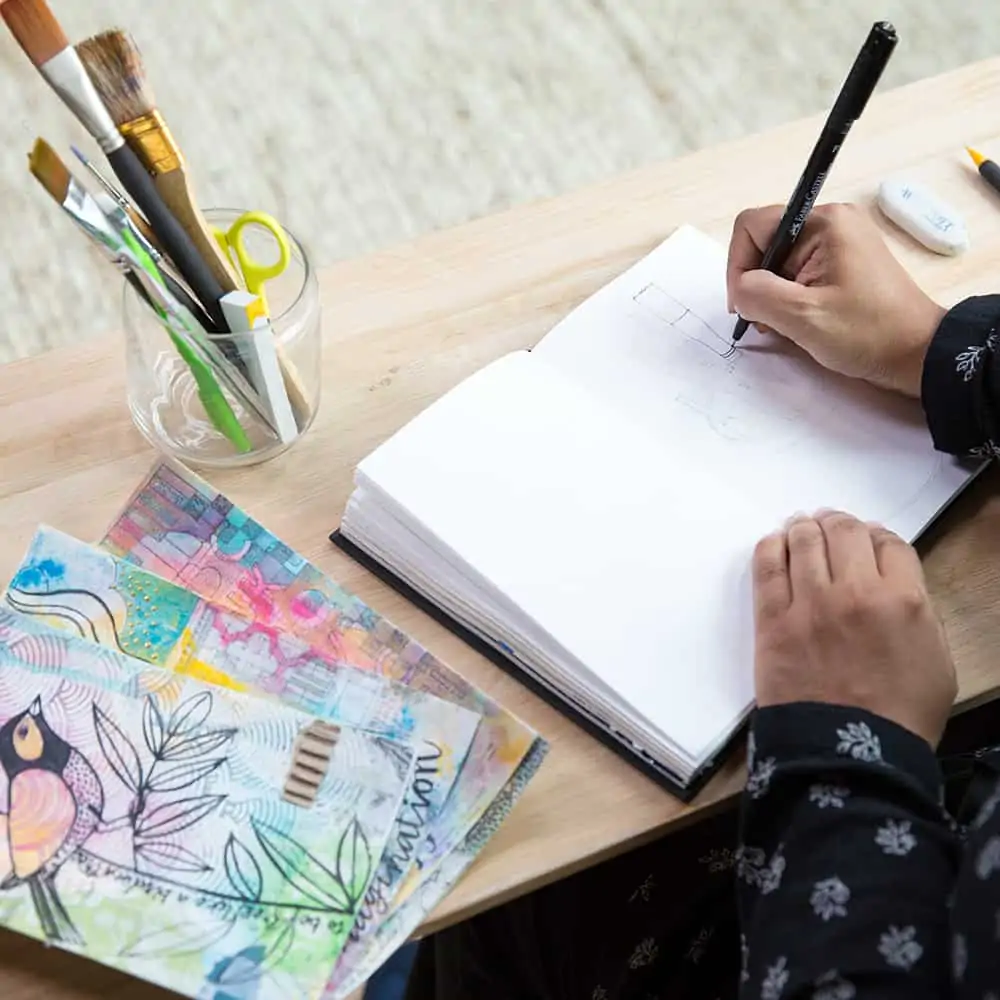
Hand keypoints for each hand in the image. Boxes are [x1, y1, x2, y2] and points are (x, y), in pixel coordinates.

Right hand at [727, 203, 945, 397]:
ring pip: (779, 261)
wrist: (917, 352)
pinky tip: (799, 320)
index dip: (738, 266)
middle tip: (768, 320)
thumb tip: (740, 289)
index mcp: (823, 223)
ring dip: (773, 295)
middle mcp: (831, 222)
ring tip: (787, 324)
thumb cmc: (867, 332)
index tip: (746, 304)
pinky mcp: (842, 261)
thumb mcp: (803, 316)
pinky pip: (798, 272)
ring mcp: (838, 241)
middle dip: (758, 284)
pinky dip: (790, 297)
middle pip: (765, 244)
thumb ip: (758, 295)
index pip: (753, 227)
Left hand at [752, 510, 955, 747]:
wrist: (848, 755)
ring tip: (802, 526)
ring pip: (804, 540)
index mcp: (904, 600)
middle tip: (831, 525)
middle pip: (845, 532)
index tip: (869, 541)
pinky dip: (771, 547)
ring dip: (804, 527)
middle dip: (840, 523)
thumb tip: (896, 584)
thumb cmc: (900, 715)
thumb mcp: (936, 660)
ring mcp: (810, 604)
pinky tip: (775, 543)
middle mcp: (856, 592)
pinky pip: (767, 567)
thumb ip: (918, 612)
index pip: (890, 543)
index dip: (879, 537)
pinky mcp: (773, 620)